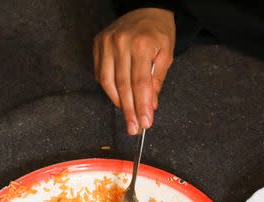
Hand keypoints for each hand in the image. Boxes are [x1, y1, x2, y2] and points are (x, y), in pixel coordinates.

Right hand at [93, 8, 174, 134]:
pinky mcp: (98, 44)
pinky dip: (109, 89)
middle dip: (129, 110)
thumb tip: (149, 106)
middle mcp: (121, 43)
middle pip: (123, 85)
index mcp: (142, 44)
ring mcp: (107, 43)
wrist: (146, 9)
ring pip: (108, 82)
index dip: (142, 106)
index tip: (145, 123)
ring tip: (127, 115)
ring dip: (118, 102)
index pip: (141, 83)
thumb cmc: (158, 32)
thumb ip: (157, 80)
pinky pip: (100, 74)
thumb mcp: (166, 54)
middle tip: (134, 128)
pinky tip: (118, 97)